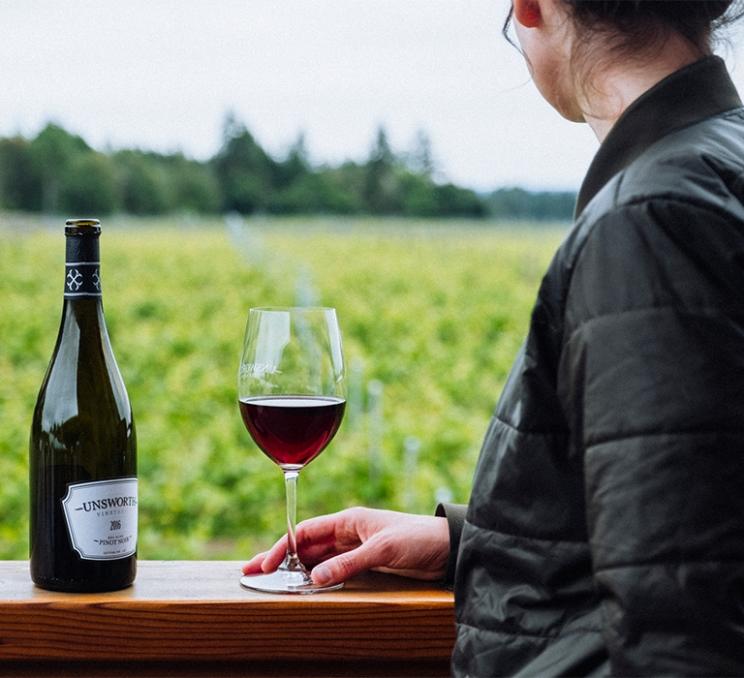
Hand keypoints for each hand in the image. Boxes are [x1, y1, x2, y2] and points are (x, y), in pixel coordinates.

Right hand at [242, 507, 449, 586]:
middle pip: (306, 545)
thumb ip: (348, 563)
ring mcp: (356, 548)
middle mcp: (349, 532)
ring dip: (296, 569)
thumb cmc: (418, 538)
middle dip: (280, 558)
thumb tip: (314, 578)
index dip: (282, 546)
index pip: (306, 531)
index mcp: (349, 520)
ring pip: (317, 558)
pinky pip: (334, 569)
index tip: (265, 564)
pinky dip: (317, 577)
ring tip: (274, 583)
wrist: (447, 548)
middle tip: (255, 573)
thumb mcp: (382, 549)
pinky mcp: (366, 563)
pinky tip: (306, 587)